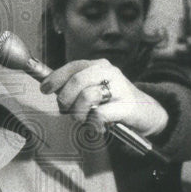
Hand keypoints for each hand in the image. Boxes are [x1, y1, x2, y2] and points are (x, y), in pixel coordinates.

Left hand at [40, 58, 167, 136]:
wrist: (145, 112)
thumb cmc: (113, 102)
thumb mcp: (94, 88)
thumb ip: (75, 87)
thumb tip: (50, 87)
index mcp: (99, 66)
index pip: (72, 67)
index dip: (55, 78)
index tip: (45, 89)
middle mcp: (110, 72)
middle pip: (77, 81)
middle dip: (65, 99)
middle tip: (66, 110)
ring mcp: (120, 88)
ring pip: (87, 97)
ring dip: (78, 113)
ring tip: (84, 119)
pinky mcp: (126, 106)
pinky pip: (99, 114)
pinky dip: (93, 123)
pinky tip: (97, 126)